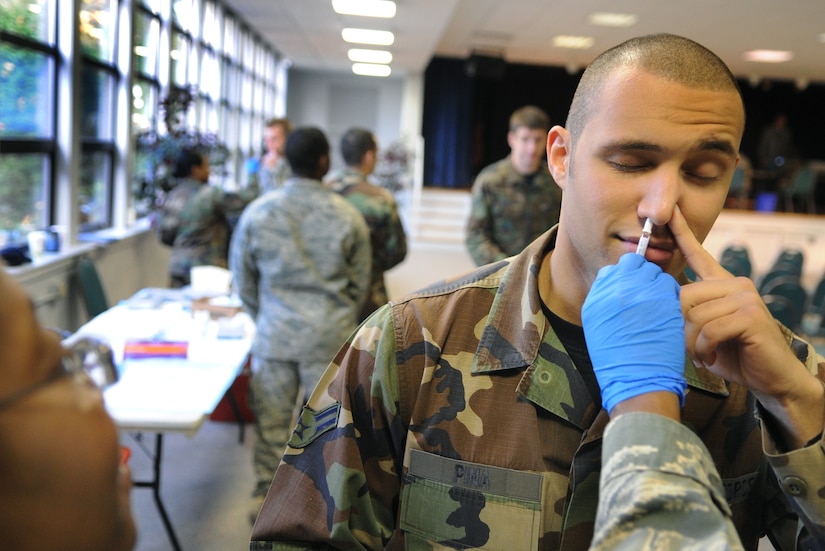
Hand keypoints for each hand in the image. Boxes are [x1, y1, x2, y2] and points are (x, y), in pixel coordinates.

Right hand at [582, 253, 685, 413]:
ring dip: (657, 284)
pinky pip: (670, 284)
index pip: (614, 269)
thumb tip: (616, 284)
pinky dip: (670, 295)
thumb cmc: (617, 360)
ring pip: (654, 272)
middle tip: (647, 294)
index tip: (631, 288)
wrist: (636, 380)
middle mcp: (617, 289)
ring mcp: (642, 293)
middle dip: (642, 276)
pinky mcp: (664, 300)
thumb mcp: (597, 327)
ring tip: (657, 306)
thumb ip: (605, 300)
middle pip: (634, 264)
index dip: (625, 276)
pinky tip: (668, 312)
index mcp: (598, 296)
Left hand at [672, 206, 823, 446]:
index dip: (682, 233)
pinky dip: (702, 349)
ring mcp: (745, 297)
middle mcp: (735, 284)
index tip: (669, 212)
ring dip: (690, 343)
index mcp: (722, 284)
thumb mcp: (703, 331)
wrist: (771, 378)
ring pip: (694, 316)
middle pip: (683, 295)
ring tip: (699, 356)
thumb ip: (686, 314)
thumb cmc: (733, 355)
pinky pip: (708, 331)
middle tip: (685, 348)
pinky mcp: (750, 315)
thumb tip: (656, 305)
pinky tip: (709, 358)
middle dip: (677, 326)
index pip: (698, 254)